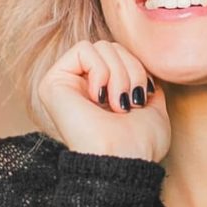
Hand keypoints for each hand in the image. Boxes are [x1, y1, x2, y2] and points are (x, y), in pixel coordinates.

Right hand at [38, 40, 170, 162]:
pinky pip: (83, 50)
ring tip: (116, 104)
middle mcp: (80, 87)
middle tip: (129, 102)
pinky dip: (100, 71)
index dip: (138, 69)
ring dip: (118, 74)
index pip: (122, 53)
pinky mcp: (52, 83)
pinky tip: (98, 98)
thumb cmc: (141, 144)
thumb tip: (145, 70)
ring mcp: (64, 84)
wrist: (125, 159)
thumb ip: (146, 85)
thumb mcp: (154, 109)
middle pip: (111, 46)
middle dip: (131, 70)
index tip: (142, 98)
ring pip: (100, 46)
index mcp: (100, 92)